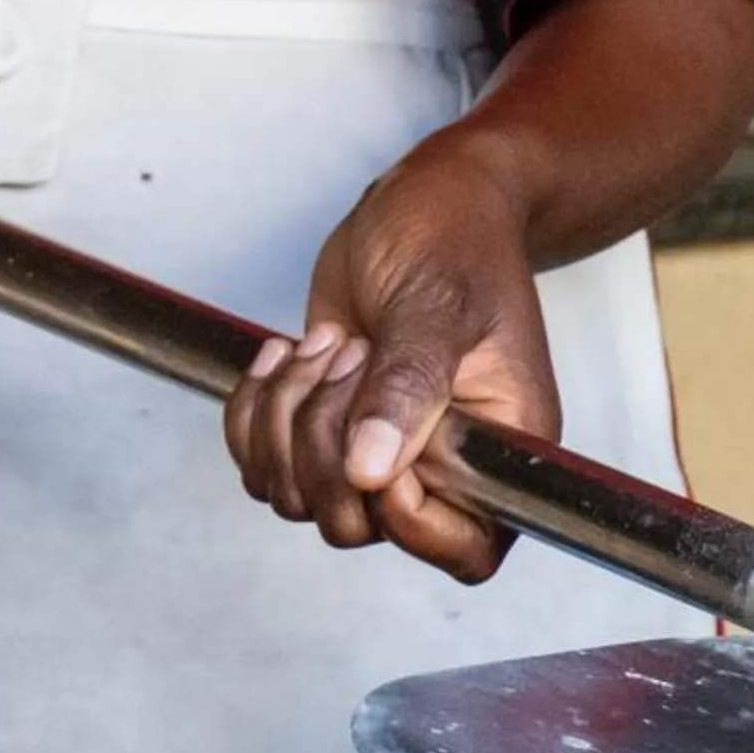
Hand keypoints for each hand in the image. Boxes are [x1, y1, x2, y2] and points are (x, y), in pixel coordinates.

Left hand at [221, 138, 558, 580]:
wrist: (424, 205)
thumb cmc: (456, 241)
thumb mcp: (438, 305)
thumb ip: (409, 388)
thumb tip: (373, 471)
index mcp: (501, 447)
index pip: (465, 547)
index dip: (407, 519)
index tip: (375, 447)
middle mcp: (445, 464)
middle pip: (361, 526)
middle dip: (325, 446)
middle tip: (345, 360)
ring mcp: (382, 451)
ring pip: (301, 497)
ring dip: (285, 420)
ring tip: (320, 345)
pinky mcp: (329, 432)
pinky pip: (266, 467)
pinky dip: (253, 414)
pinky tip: (286, 353)